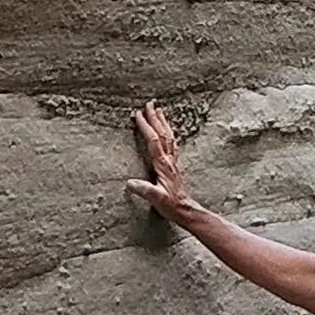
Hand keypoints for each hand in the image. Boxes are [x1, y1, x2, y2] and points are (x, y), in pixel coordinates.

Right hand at [128, 103, 194, 225]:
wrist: (185, 210)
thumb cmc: (170, 205)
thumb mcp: (156, 199)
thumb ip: (144, 190)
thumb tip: (130, 183)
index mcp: (163, 164)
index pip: (153, 140)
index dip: (146, 126)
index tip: (138, 114)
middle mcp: (169, 160)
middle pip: (162, 134)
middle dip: (154, 118)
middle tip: (149, 104)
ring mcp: (172, 161)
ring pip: (168, 137)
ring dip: (162, 122)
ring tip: (159, 111)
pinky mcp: (173, 165)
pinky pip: (171, 144)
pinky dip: (167, 133)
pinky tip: (166, 131)